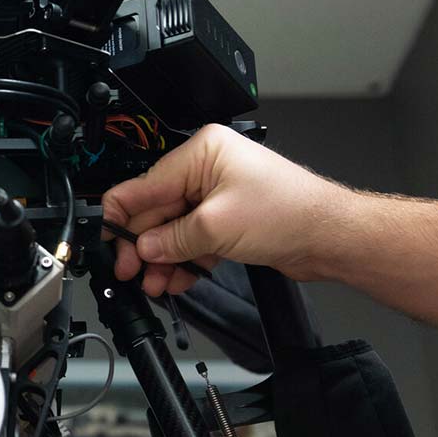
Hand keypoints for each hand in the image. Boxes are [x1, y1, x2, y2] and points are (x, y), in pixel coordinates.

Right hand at [102, 124, 355, 296]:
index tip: (108, 242)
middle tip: (130, 272)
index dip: (122, 215)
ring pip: (175, 229)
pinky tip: (176, 281)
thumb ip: (172, 239)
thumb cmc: (288, 212)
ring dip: (164, 258)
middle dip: (144, 244)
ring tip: (155, 284)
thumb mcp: (216, 226)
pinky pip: (194, 239)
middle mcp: (208, 169)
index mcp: (201, 152)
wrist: (329, 236)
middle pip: (158, 209)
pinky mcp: (228, 219)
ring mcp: (218, 195)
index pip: (145, 183)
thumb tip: (143, 248)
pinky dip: (185, 260)